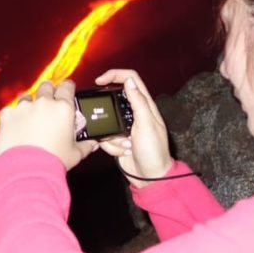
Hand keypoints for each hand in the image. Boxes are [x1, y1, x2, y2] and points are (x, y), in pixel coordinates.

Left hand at [0, 80, 98, 170]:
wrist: (26, 171)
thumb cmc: (53, 162)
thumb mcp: (75, 154)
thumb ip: (85, 145)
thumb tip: (93, 143)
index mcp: (63, 109)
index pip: (67, 87)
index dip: (66, 88)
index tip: (66, 91)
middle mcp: (43, 103)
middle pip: (46, 87)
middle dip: (47, 93)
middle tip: (48, 106)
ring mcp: (23, 107)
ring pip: (27, 98)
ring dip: (29, 106)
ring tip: (30, 121)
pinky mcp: (7, 115)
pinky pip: (10, 111)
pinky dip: (13, 118)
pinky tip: (16, 130)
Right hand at [94, 70, 172, 187]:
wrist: (150, 177)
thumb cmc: (154, 151)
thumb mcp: (147, 123)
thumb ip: (138, 101)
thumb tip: (128, 80)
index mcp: (145, 105)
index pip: (130, 79)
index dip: (115, 75)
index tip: (99, 81)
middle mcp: (135, 113)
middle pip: (114, 99)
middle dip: (108, 110)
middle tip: (103, 116)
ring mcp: (125, 127)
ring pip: (107, 120)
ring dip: (112, 134)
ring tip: (126, 145)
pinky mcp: (117, 140)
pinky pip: (105, 137)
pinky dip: (111, 146)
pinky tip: (123, 152)